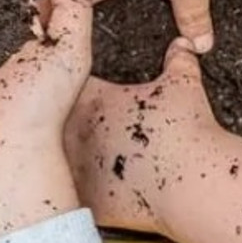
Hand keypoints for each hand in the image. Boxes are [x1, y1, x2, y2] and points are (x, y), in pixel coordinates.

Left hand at [64, 37, 216, 234]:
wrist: (191, 182)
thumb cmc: (186, 132)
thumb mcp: (184, 86)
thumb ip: (179, 60)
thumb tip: (184, 45)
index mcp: (94, 99)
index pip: (65, 81)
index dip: (69, 80)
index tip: (72, 84)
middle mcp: (78, 130)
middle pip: (50, 118)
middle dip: (57, 118)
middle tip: (65, 120)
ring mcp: (78, 166)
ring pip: (52, 158)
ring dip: (61, 156)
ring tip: (63, 156)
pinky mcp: (86, 197)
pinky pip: (68, 192)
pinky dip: (73, 190)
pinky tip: (75, 189)